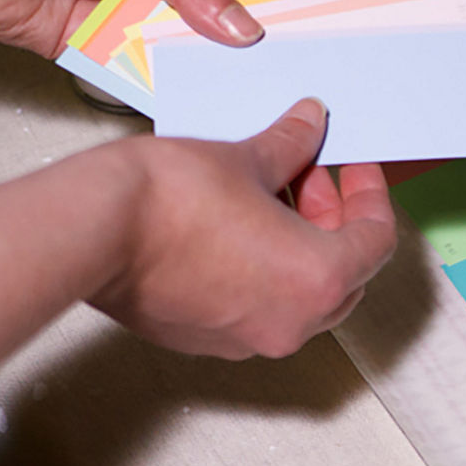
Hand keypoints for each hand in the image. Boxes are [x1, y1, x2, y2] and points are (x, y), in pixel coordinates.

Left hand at [0, 0, 261, 58]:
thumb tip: (237, 22)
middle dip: (239, 21)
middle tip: (282, 43)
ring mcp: (122, 4)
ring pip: (178, 36)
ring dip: (203, 54)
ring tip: (249, 73)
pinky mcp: (96, 43)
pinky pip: (140, 66)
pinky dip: (163, 79)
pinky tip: (195, 89)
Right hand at [0, 99, 397, 399]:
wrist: (90, 231)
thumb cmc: (169, 199)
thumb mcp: (247, 158)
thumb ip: (292, 145)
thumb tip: (311, 124)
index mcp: (318, 280)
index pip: (376, 240)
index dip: (371, 195)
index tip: (356, 166)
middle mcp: (291, 323)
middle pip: (344, 275)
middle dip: (333, 221)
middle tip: (311, 174)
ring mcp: (247, 339)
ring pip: (301, 294)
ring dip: (299, 245)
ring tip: (270, 192)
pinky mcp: (206, 340)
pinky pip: (258, 306)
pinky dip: (264, 270)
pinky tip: (239, 228)